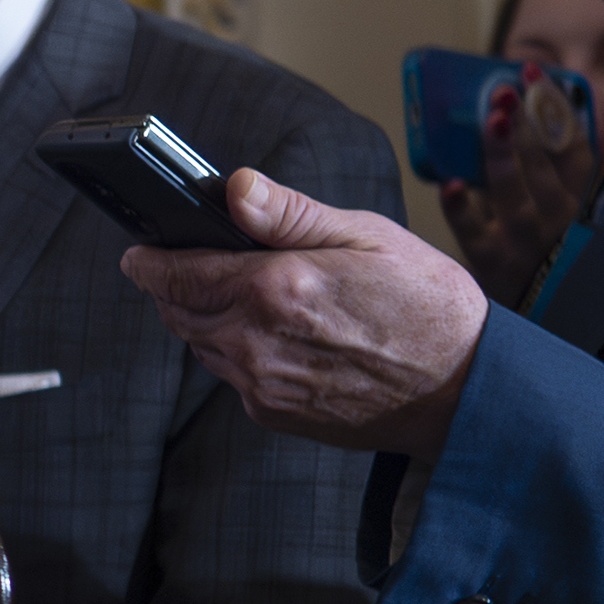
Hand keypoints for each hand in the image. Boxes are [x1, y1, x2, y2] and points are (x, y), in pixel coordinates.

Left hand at [120, 166, 492, 453]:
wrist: (466, 389)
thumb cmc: (427, 305)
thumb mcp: (366, 236)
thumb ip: (289, 214)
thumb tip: (234, 188)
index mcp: (276, 289)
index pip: (176, 273)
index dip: (149, 260)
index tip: (138, 252)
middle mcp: (258, 342)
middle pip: (178, 311)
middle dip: (175, 286)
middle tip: (194, 265)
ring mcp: (264, 385)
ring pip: (202, 345)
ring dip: (207, 319)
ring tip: (245, 297)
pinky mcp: (275, 415)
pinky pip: (232, 377)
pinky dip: (238, 352)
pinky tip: (277, 336)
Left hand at [434, 69, 601, 306]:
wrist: (538, 320)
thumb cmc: (552, 256)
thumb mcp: (576, 213)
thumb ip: (578, 168)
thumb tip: (586, 118)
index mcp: (581, 202)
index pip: (576, 147)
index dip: (556, 107)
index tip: (534, 74)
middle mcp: (558, 221)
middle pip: (544, 163)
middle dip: (526, 121)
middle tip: (506, 87)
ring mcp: (523, 242)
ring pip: (514, 191)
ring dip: (503, 152)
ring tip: (493, 117)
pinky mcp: (490, 263)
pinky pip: (473, 232)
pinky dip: (462, 208)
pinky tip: (452, 183)